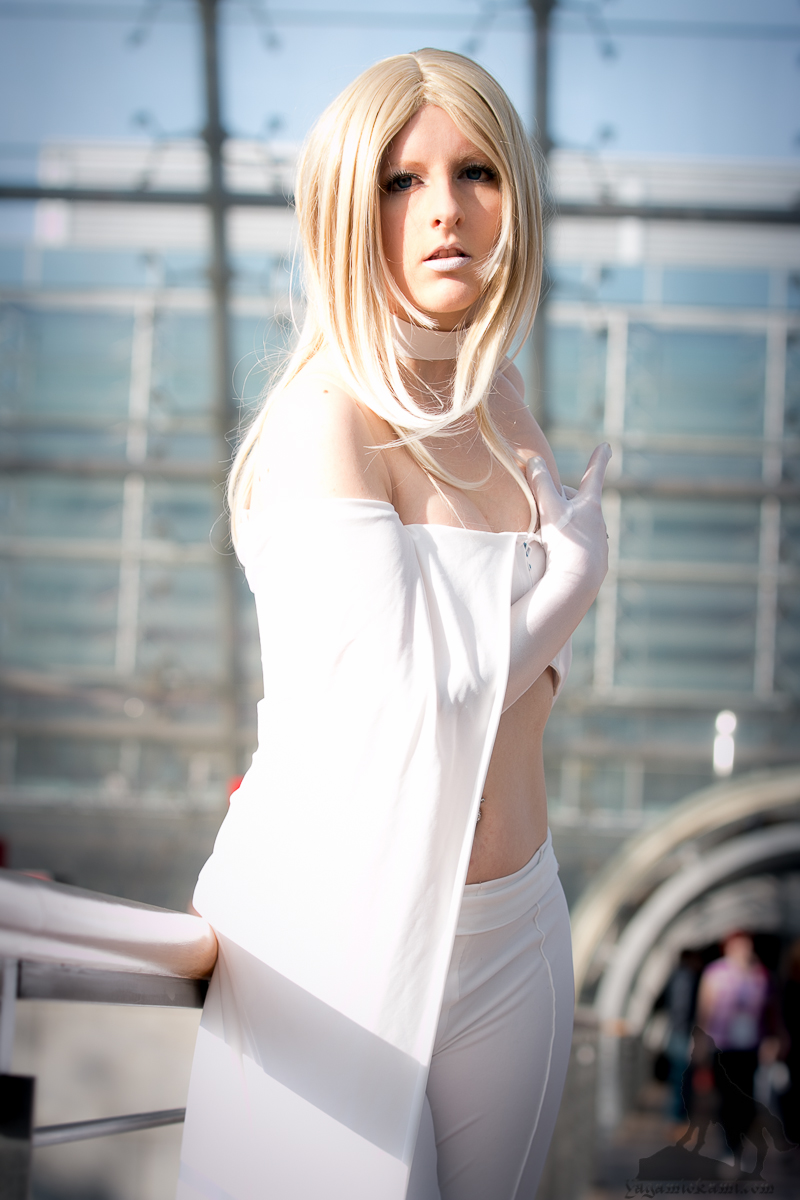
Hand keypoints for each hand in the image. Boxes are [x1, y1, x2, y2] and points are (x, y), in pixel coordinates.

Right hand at [526, 444, 611, 594]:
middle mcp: (598, 520)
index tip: (606, 445)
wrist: (579, 580)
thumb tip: (535, 460)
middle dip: (563, 500)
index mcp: (590, 503)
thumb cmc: (565, 540)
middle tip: (544, 509)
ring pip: (578, 525)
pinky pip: (578, 545)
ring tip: (547, 535)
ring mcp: (598, 541)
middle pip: (579, 502)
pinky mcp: (594, 560)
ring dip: (564, 525)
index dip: (598, 459)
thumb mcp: (549, 508)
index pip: (593, 474)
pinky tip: (556, 555)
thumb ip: (541, 484)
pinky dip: (567, 545)